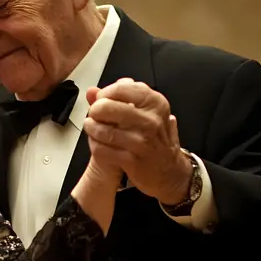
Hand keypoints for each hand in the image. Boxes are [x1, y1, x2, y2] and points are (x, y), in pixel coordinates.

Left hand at [83, 79, 191, 204]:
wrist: (169, 171)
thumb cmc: (155, 138)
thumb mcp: (146, 113)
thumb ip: (119, 98)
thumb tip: (91, 92)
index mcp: (156, 104)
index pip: (122, 89)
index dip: (105, 93)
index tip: (100, 98)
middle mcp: (151, 121)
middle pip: (108, 108)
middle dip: (95, 110)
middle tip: (94, 114)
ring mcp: (142, 142)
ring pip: (103, 130)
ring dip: (91, 128)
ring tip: (91, 127)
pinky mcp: (132, 161)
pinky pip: (102, 149)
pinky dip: (94, 145)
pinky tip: (96, 142)